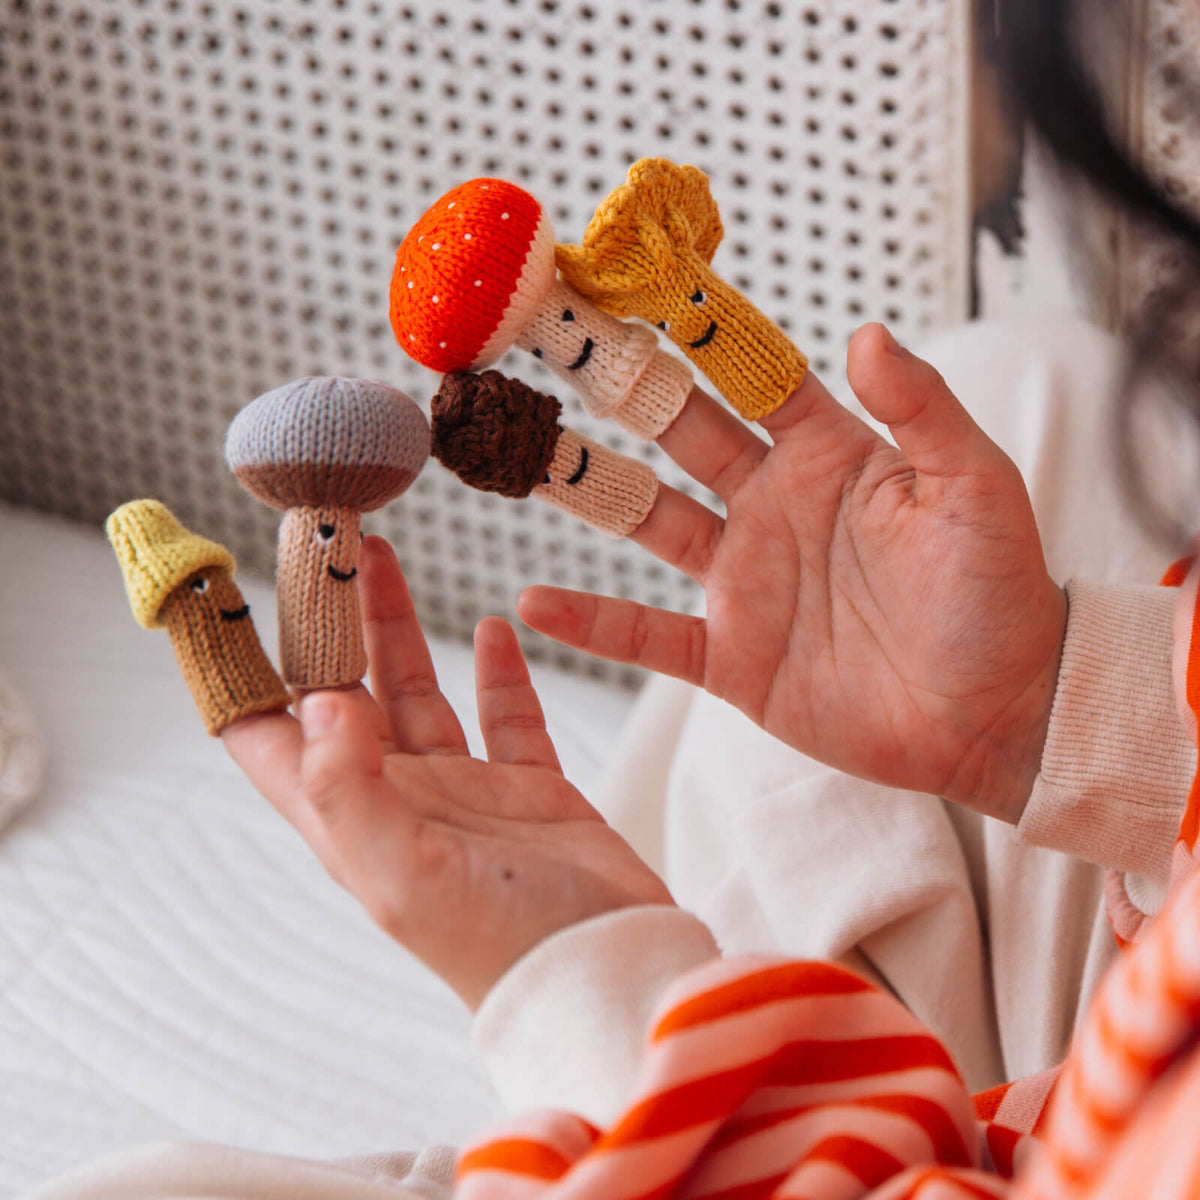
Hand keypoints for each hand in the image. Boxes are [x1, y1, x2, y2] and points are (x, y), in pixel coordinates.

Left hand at [223, 537, 672, 1009]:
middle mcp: (400, 799)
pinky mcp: (530, 789)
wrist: (609, 970)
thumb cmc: (503, 944)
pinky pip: (506, 716)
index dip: (243, 676)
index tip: (230, 602)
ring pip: (419, 692)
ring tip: (385, 560)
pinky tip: (495, 628)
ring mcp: (465, 792)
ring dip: (399, 629)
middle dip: (330, 622)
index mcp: (352, 820)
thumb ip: (351, 790)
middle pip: (346, 693)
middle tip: (327, 549)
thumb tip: (318, 700)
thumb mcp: (406, 877)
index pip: (270, 739)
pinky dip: (498, 671)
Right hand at [519, 324, 1066, 819]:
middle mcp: (771, 507)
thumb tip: (865, 333)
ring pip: (646, 521)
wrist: (994, 712)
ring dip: (587, 485)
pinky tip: (534, 602)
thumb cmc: (998, 592)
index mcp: (828, 457)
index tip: (644, 278)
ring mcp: (744, 581)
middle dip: (620, 383)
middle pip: (679, 433)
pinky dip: (591, 621)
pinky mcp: (731, 656)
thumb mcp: (974, 486)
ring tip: (523, 449)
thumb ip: (922, 410)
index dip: (703, 330)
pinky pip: (647, 634)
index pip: (752, 376)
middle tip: (557, 336)